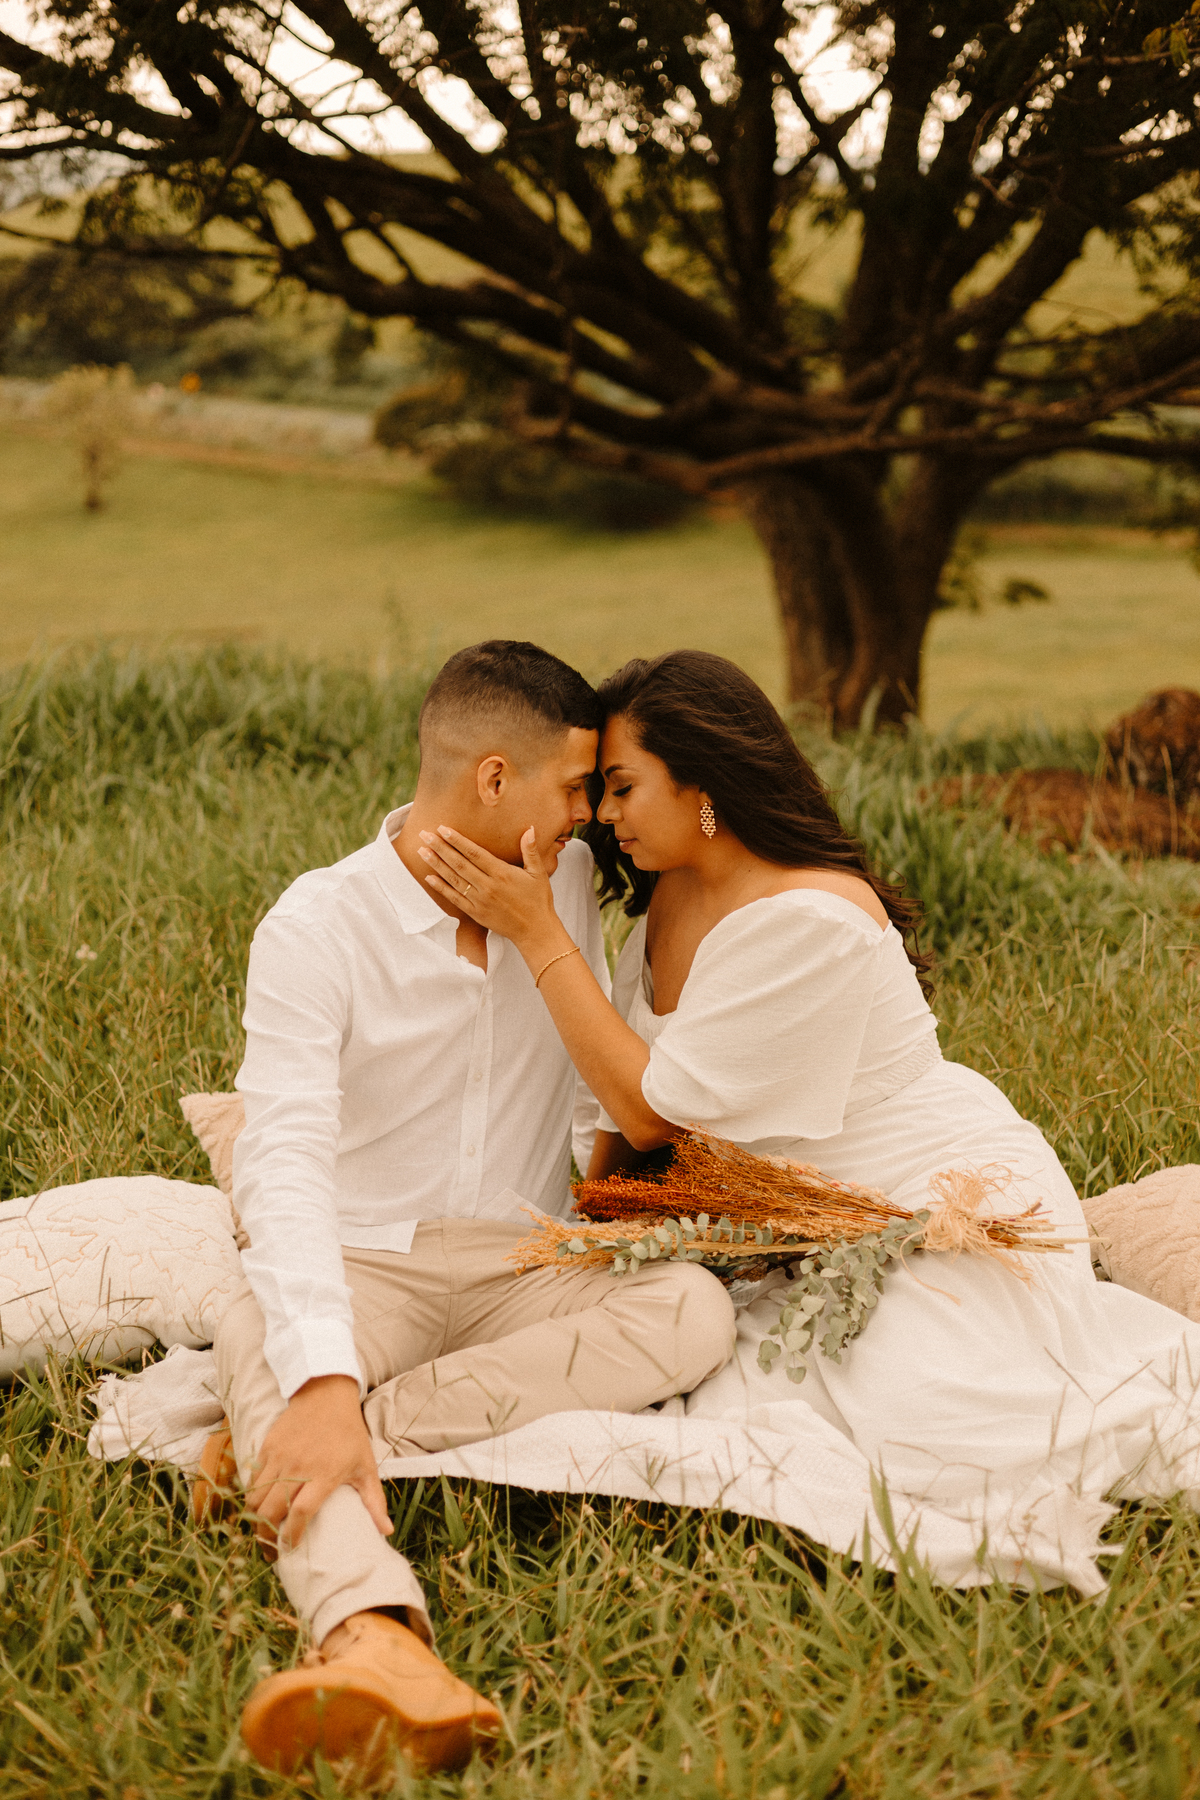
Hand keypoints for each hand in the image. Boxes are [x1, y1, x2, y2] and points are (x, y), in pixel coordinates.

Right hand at [246, 1374, 391, 1554]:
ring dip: (255, 1517)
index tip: (289, 1550)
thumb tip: (387, 1532)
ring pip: (256, 1497)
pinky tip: (260, 1505)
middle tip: (270, 1549)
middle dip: (265, 1535)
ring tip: (262, 1529)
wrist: (326, 1394)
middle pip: (270, 1510)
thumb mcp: (366, 1466)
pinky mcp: (267, 1447)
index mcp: (324, 1474)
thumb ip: (374, 1501)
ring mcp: (280, 1456)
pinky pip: (252, 1479)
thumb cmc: (349, 1434)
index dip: (291, 1536)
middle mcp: (298, 1467)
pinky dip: (252, 1495)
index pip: (300, 1512)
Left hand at [417, 825, 562, 954]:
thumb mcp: (539, 873)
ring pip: (454, 879)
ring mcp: (480, 900)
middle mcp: (487, 886)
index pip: (474, 853)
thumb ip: (531, 851)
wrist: (535, 931)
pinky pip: (455, 898)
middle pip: (459, 863)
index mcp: (501, 873)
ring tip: (422, 851)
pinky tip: (429, 877)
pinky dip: (441, 888)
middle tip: (424, 835)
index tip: (443, 829)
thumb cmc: (538, 900)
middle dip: (440, 848)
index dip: (457, 840)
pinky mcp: (476, 913)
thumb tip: (529, 829)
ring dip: (436, 864)